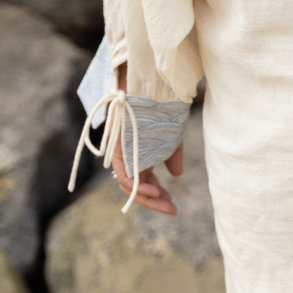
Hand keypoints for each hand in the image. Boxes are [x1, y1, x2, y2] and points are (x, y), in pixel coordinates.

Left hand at [111, 59, 182, 213]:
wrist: (151, 81)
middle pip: (136, 187)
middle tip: (171, 210)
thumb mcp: (170, 134)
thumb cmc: (161, 104)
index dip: (159, 196)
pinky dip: (136, 183)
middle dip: (154, 201)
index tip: (173, 207)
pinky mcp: (116, 144)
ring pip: (127, 183)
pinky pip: (122, 171)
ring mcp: (121, 150)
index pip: (146, 182)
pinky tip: (153, 188)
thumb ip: (171, 154)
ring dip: (145, 195)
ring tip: (162, 199)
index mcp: (140, 154)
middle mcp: (128, 155)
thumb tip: (176, 175)